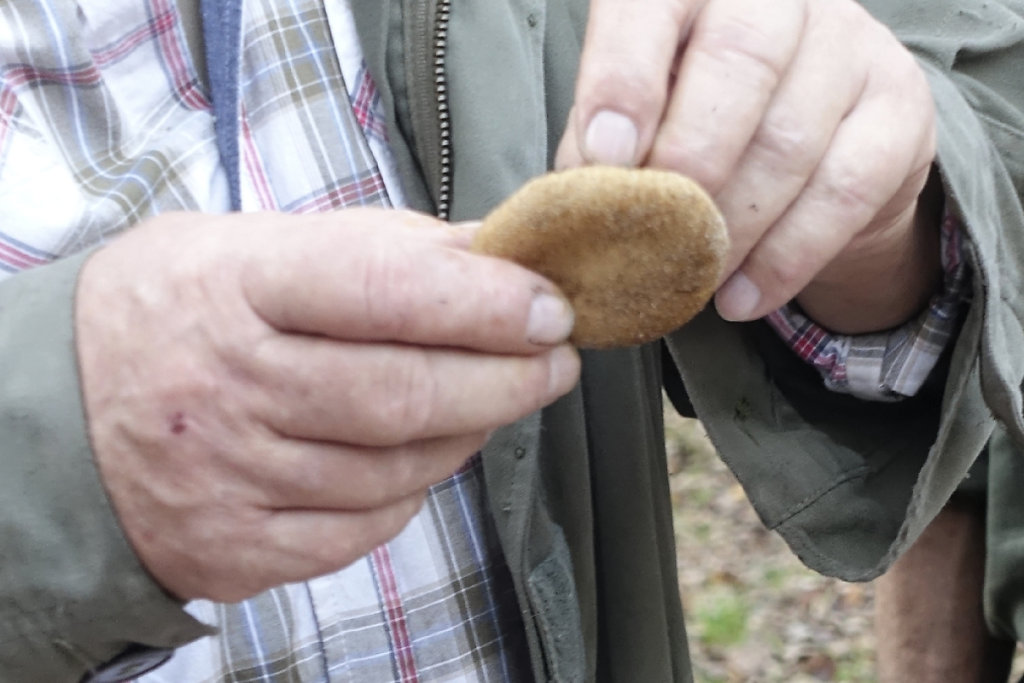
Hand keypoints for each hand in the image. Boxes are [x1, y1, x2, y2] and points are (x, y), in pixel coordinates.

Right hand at [76, 210, 578, 601]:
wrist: (58, 408)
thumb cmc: (180, 308)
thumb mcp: (257, 245)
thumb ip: (379, 248)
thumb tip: (496, 254)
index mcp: (233, 285)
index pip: (384, 289)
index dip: (485, 301)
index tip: (550, 307)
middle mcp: (225, 385)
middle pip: (403, 395)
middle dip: (505, 380)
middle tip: (554, 363)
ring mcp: (224, 476)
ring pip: (394, 469)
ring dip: (466, 434)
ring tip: (490, 400)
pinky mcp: (231, 545)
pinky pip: (361, 531)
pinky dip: (409, 493)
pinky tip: (418, 458)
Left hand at [557, 0, 940, 332]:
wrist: (817, 152)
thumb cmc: (701, 124)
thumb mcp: (642, 121)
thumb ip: (602, 148)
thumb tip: (571, 209)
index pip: (653, 2)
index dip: (624, 78)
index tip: (603, 156)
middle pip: (739, 61)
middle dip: (687, 161)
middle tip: (652, 233)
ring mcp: (851, 45)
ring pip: (790, 139)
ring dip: (730, 228)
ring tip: (689, 281)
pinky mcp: (900, 110)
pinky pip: (842, 192)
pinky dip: (783, 259)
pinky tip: (739, 298)